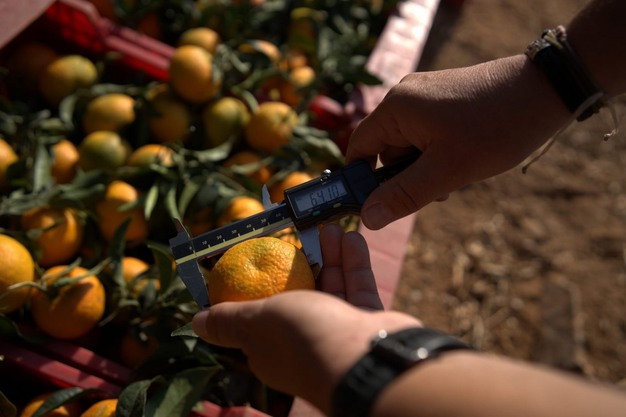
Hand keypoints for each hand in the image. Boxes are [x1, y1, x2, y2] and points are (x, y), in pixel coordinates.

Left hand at [192, 224, 418, 412]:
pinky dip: (353, 263)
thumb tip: (196, 322)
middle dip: (297, 260)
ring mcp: (336, 332)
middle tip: (298, 232)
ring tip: (326, 226)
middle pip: (296, 293)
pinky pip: (357, 288)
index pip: (256, 311)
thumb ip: (229, 319)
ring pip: (330, 286)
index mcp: (270, 346)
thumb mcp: (255, 323)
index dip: (253, 283)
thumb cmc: (305, 338)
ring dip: (329, 255)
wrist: (370, 361)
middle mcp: (303, 339)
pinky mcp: (365, 323)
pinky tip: (351, 237)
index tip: (254, 253)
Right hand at [347, 55, 570, 229]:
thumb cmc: (496, 129)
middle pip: (385, 149)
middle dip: (404, 177)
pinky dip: (438, 154)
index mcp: (396, 108)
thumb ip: (403, 195)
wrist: (547, 91)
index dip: (360, 180)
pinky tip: (463, 161)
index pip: (358, 148)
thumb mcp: (447, 171)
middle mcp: (405, 97)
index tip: (375, 207)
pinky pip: (426, 134)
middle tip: (436, 192)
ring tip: (457, 175)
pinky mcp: (444, 99)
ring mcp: (426, 96)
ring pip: (409, 145)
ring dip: (425, 168)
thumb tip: (367, 219)